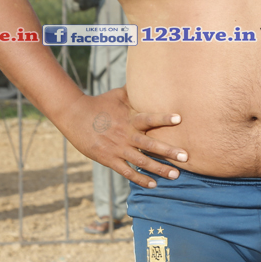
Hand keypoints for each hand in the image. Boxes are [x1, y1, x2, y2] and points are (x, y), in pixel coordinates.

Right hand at [64, 87, 188, 188]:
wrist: (75, 116)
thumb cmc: (100, 103)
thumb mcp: (118, 95)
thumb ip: (135, 91)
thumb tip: (151, 76)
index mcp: (129, 118)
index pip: (149, 118)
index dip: (163, 118)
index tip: (179, 118)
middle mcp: (125, 134)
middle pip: (150, 144)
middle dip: (168, 151)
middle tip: (186, 157)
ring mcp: (117, 148)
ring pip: (141, 161)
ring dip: (159, 169)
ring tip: (175, 175)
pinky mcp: (108, 159)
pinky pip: (126, 172)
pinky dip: (140, 179)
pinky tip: (153, 184)